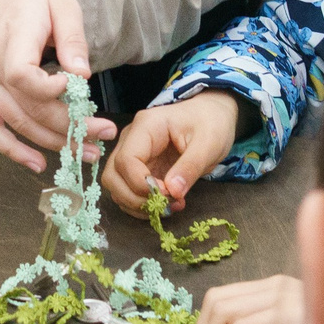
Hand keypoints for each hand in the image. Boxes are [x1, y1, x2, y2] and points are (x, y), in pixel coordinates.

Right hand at [0, 0, 112, 172]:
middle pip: (27, 109)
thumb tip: (82, 74)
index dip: (49, 91)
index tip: (75, 86)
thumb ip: (72, 38)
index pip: (22, 76)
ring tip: (85, 151)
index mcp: (9, 38)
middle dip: (69, 127)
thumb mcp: (62, 4)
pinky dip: (11, 150)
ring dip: (51, 143)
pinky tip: (37, 163)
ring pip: (15, 124)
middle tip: (105, 133)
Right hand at [102, 93, 239, 216]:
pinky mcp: (137, 168)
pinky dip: (141, 205)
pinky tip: (166, 205)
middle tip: (166, 205)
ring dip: (137, 204)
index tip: (168, 194)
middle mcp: (131, 139)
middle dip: (135, 198)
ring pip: (115, 186)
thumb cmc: (210, 123)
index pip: (126, 159)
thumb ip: (190, 166)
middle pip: (113, 175)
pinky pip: (127, 191)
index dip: (141, 184)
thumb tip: (172, 192)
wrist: (211, 115)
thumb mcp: (209, 143)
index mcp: (146, 126)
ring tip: (169, 207)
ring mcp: (131, 154)